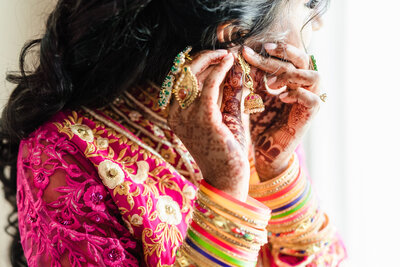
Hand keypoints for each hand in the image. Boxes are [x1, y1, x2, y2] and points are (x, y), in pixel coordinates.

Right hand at [168, 50, 249, 200]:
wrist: (227, 180)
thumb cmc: (226, 151)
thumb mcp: (226, 117)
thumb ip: (229, 94)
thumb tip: (234, 68)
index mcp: (176, 114)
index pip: (180, 79)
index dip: (197, 62)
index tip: (216, 55)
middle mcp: (177, 114)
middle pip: (184, 73)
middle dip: (204, 57)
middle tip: (224, 52)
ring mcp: (188, 117)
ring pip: (195, 75)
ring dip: (213, 60)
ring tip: (229, 55)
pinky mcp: (204, 119)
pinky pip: (210, 85)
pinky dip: (219, 70)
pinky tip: (229, 62)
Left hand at [242, 43, 321, 180]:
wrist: (266, 149)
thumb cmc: (260, 121)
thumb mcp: (254, 95)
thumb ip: (252, 77)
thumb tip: (239, 55)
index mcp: (293, 79)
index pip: (288, 56)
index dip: (270, 50)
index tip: (247, 50)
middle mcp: (305, 86)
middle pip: (302, 60)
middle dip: (281, 54)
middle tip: (262, 51)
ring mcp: (311, 100)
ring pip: (314, 76)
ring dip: (291, 74)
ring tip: (269, 82)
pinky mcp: (310, 116)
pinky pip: (312, 99)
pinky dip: (297, 94)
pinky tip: (279, 97)